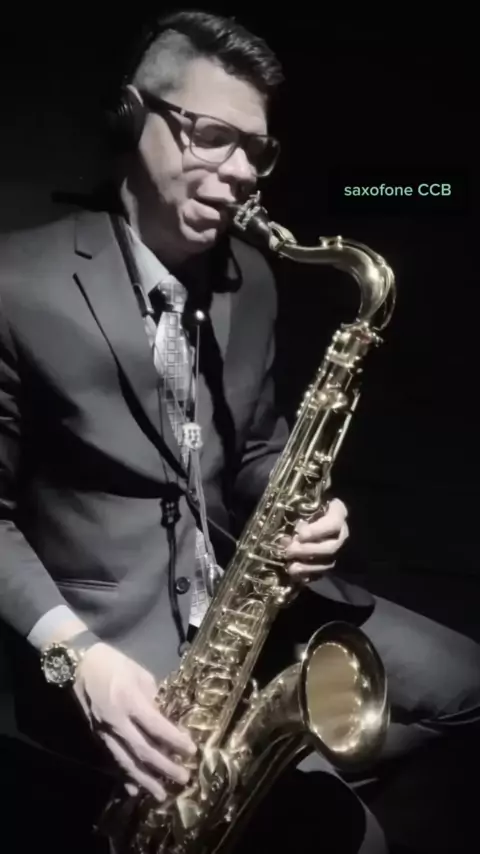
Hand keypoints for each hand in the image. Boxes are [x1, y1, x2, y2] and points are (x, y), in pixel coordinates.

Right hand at [72, 643, 196, 801]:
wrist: (79, 665)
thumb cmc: (114, 664)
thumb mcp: (140, 674)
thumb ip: (153, 699)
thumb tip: (165, 720)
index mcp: (129, 700)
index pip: (156, 726)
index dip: (174, 740)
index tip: (191, 751)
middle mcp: (116, 720)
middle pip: (143, 750)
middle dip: (164, 767)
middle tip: (183, 778)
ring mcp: (105, 731)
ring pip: (126, 761)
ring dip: (145, 780)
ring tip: (161, 794)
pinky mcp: (98, 736)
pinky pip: (113, 759)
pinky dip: (124, 775)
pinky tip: (134, 788)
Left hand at [281, 497, 348, 578]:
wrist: (319, 513)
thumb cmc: (311, 503)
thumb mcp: (309, 500)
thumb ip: (300, 506)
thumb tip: (284, 514)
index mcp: (338, 514)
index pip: (333, 524)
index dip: (317, 531)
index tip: (300, 534)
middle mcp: (341, 534)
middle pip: (330, 547)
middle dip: (308, 551)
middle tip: (289, 551)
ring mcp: (337, 550)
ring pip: (327, 563)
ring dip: (308, 567)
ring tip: (291, 567)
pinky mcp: (330, 561)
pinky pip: (322, 573)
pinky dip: (309, 576)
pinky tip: (296, 576)